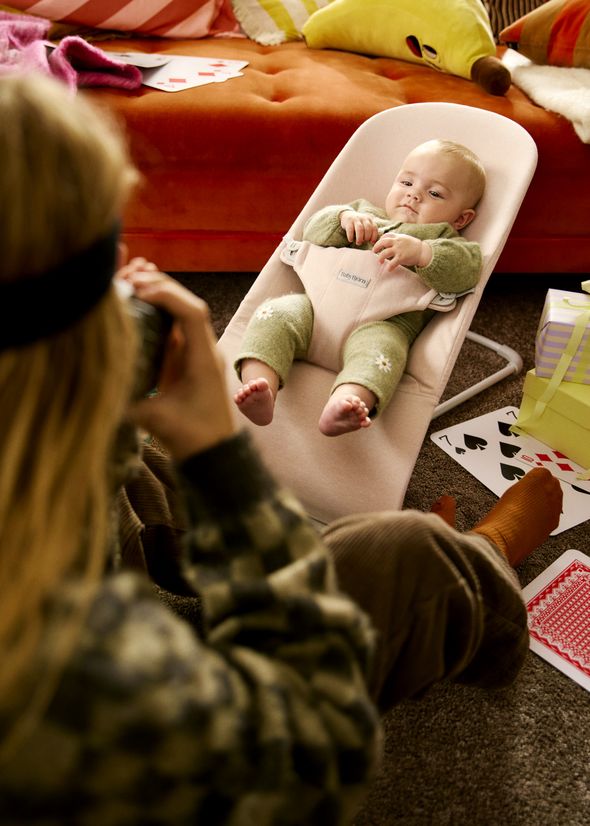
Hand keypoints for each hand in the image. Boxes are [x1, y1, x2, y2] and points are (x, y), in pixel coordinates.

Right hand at [119, 267, 237, 461]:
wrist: (215, 454)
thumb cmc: (192, 438)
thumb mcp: (157, 420)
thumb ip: (129, 403)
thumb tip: (97, 388)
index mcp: (204, 359)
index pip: (191, 313)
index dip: (166, 295)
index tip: (139, 287)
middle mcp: (205, 351)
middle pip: (188, 305)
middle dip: (160, 286)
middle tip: (130, 274)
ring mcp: (199, 354)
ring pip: (183, 313)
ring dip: (161, 294)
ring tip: (134, 277)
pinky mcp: (190, 361)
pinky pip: (176, 327)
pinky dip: (160, 311)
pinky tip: (140, 300)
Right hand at [340, 210, 379, 245]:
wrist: (347, 215)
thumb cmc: (358, 225)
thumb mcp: (365, 225)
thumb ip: (369, 231)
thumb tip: (372, 243)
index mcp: (369, 220)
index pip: (374, 228)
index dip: (374, 236)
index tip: (371, 242)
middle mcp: (364, 218)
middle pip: (368, 228)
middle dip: (366, 237)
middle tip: (363, 242)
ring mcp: (356, 219)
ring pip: (360, 229)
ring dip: (360, 238)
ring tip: (358, 243)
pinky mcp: (349, 221)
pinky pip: (350, 230)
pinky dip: (351, 236)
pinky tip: (351, 240)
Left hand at [372, 233, 431, 269]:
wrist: (423, 251)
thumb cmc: (414, 246)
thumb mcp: (405, 239)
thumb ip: (397, 240)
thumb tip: (388, 243)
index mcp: (398, 237)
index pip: (386, 235)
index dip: (380, 239)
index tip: (378, 244)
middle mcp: (397, 242)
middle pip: (383, 242)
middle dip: (376, 247)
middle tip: (374, 252)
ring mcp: (399, 250)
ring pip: (385, 253)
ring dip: (380, 258)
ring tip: (380, 261)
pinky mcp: (402, 257)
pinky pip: (392, 263)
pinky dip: (389, 267)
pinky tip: (389, 269)